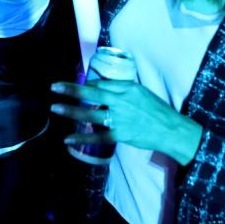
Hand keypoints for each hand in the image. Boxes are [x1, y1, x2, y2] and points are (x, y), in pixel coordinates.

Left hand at [51, 80, 202, 164]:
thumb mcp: (141, 92)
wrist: (170, 129)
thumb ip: (122, 90)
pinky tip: (68, 139)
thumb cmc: (157, 110)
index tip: (72, 86)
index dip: (85, 85)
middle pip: (91, 94)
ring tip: (56, 108)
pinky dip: (82, 138)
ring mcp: (120, 118)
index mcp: (126, 88)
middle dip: (71, 90)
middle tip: (54, 87)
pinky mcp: (120, 134)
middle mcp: (121, 101)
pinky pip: (98, 136)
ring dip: (71, 111)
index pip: (101, 84)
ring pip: (90, 113)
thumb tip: (103, 89)